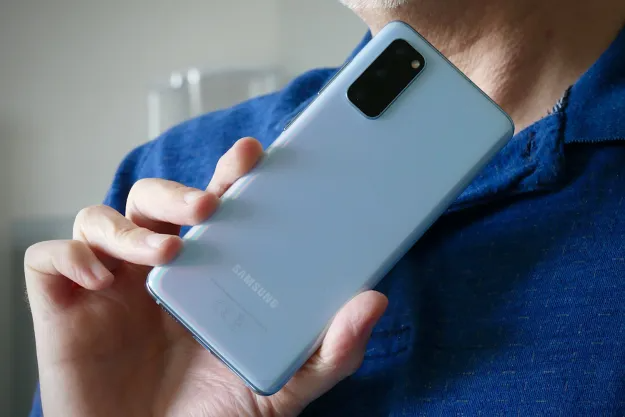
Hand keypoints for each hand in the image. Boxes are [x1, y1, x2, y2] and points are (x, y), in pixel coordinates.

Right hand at [25, 137, 387, 416]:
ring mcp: (110, 285)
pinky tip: (97, 279)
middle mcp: (157, 269)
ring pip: (103, 218)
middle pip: (156, 199)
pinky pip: (51, 259)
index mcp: (207, 273)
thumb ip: (330, 350)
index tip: (255, 155)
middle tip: (208, 205)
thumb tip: (374, 301)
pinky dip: (69, 256)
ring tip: (167, 253)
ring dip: (130, 226)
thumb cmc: (214, 416)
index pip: (215, 206)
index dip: (229, 175)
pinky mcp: (65, 307)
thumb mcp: (284, 388)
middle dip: (179, 190)